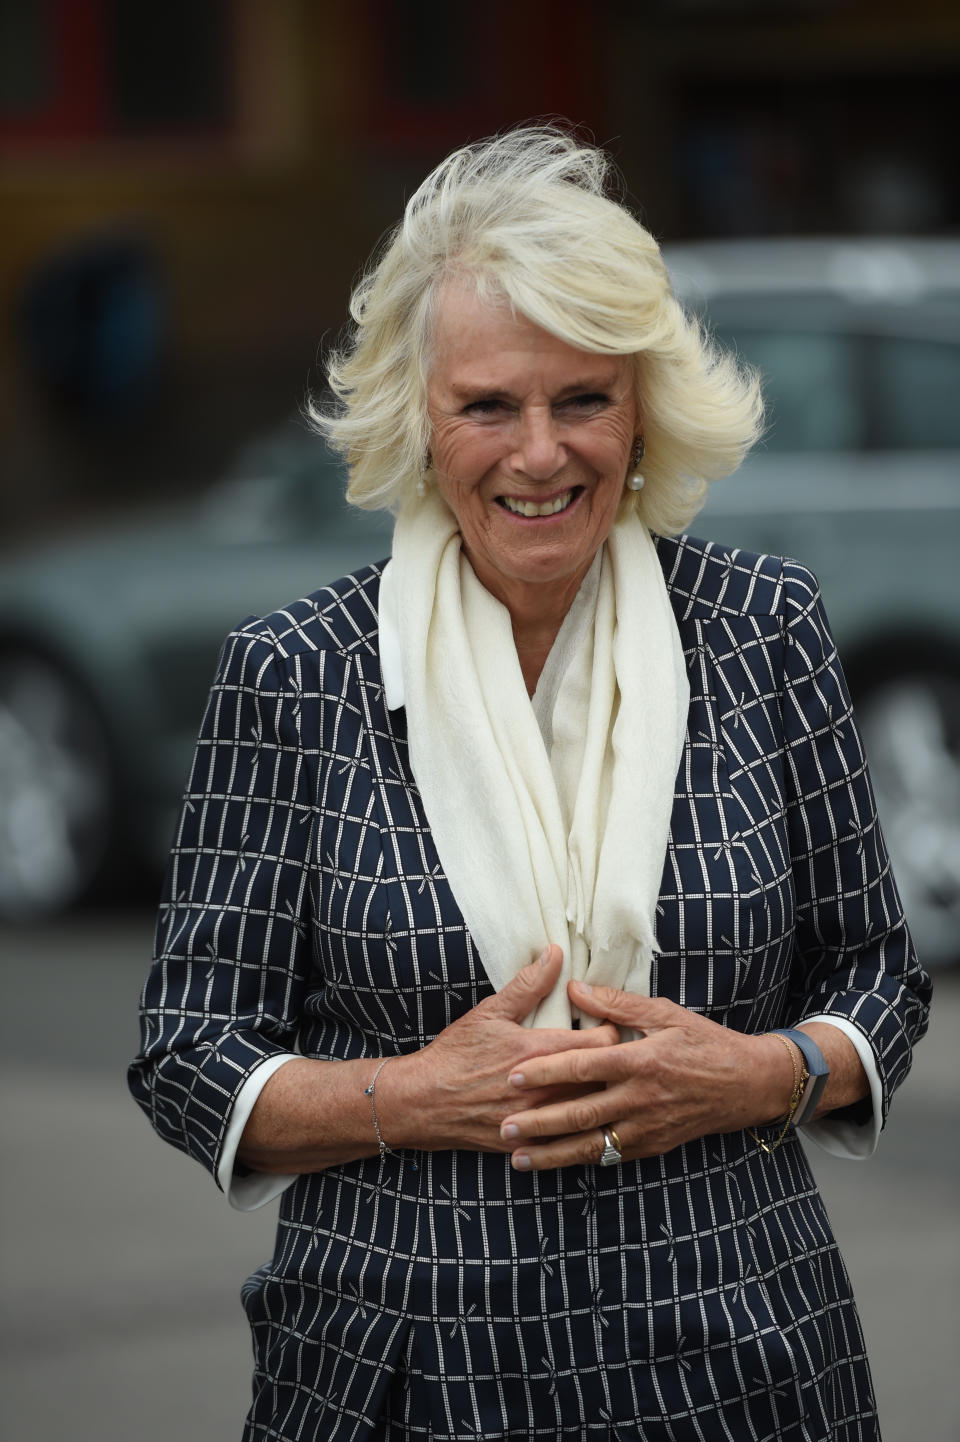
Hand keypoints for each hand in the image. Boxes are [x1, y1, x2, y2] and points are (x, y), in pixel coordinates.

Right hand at [381, 947, 618, 1153]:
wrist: (423, 1102)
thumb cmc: (456, 1054)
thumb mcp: (490, 1012)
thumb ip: (528, 985)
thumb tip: (555, 953)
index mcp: (540, 1050)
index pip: (605, 1042)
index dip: (613, 1031)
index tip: (608, 1026)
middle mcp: (547, 1087)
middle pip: (606, 1078)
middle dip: (612, 1065)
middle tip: (609, 1055)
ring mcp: (540, 1119)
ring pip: (593, 1110)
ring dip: (598, 1096)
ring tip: (597, 1083)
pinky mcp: (532, 1142)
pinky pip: (570, 1139)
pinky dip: (579, 1126)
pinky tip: (578, 1115)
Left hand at [498, 979, 797, 1169]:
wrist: (746, 1085)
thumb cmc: (703, 1042)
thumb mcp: (664, 1013)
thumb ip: (617, 1004)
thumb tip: (574, 987)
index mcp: (641, 1061)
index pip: (584, 1066)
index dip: (548, 1070)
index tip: (515, 1073)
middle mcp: (641, 1099)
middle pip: (581, 1113)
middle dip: (539, 1122)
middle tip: (504, 1126)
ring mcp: (647, 1128)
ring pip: (591, 1145)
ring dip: (552, 1153)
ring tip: (518, 1157)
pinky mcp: (652, 1147)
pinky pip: (610, 1156)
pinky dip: (580, 1161)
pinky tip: (554, 1163)